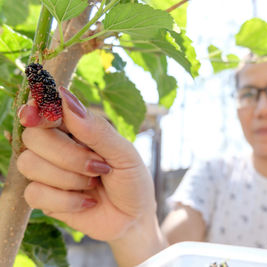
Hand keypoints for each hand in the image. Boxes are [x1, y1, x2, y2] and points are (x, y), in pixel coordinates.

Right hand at [17, 87, 156, 241]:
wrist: (134, 218)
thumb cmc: (132, 181)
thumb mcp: (124, 154)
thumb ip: (97, 129)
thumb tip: (66, 99)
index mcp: (77, 129)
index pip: (46, 110)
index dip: (41, 110)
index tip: (48, 117)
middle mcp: (57, 147)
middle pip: (33, 136)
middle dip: (67, 154)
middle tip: (98, 166)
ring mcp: (48, 172)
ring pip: (29, 163)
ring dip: (69, 178)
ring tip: (94, 184)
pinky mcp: (44, 198)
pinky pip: (34, 193)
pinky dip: (66, 201)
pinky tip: (87, 202)